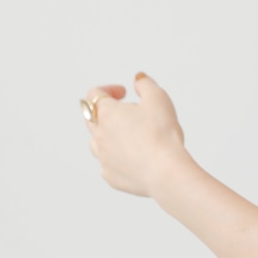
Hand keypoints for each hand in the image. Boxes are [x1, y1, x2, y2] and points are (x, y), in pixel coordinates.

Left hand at [82, 72, 185, 197]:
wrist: (166, 172)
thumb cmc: (162, 135)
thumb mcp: (158, 98)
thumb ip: (146, 84)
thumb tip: (138, 80)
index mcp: (106, 113)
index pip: (94, 94)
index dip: (109, 90)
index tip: (123, 93)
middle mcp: (99, 135)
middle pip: (92, 118)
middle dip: (108, 113)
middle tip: (130, 115)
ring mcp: (103, 158)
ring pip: (97, 143)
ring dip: (109, 136)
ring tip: (130, 137)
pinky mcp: (111, 176)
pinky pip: (108, 164)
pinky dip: (117, 159)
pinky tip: (133, 158)